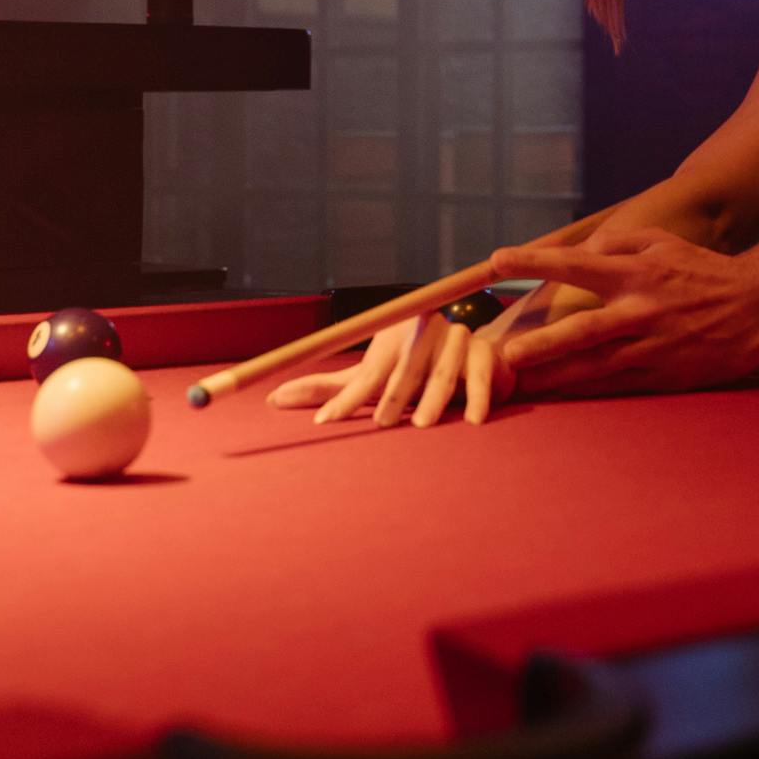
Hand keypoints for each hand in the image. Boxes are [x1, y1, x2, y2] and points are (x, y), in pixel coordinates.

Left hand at [270, 295, 534, 429]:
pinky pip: (480, 375)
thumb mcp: (369, 379)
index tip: (325, 421)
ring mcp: (457, 340)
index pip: (367, 370)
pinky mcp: (487, 354)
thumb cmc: (410, 373)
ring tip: (421, 426)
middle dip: (392, 395)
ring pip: (441, 372)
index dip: (346, 397)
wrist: (474, 358)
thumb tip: (272, 399)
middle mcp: (422, 332)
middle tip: (381, 423)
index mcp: (391, 336)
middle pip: (404, 367)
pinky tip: (470, 420)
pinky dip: (476, 396)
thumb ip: (329, 390)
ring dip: (432, 397)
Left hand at [487, 229, 758, 397]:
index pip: (575, 265)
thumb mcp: (664, 243)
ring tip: (520, 385)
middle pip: (580, 332)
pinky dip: (588, 393)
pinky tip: (562, 398)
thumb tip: (584, 247)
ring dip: (555, 378)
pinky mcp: (664, 375)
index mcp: (635, 274)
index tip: (497, 260)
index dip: (535, 262)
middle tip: (504, 356)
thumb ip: (620, 242)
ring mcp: (652, 347)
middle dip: (539, 345)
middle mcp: (639, 311)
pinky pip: (617, 386)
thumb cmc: (705, 271)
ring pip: (594, 367)